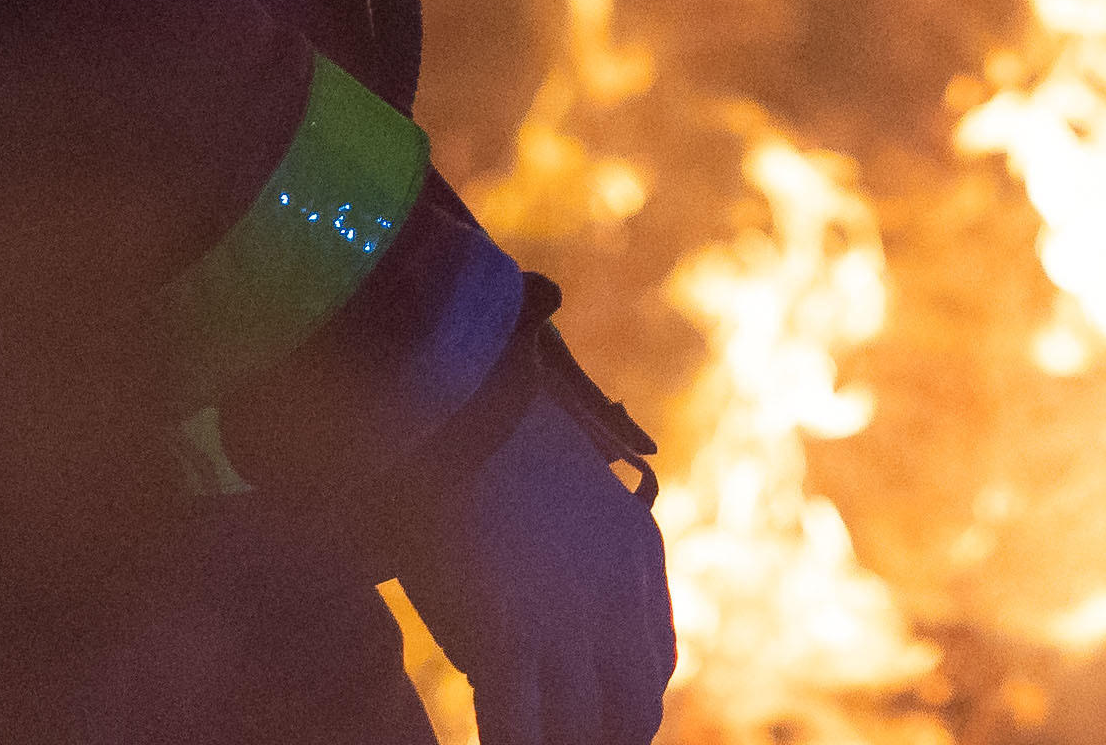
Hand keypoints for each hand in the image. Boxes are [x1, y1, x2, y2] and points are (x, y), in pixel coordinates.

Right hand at [393, 392, 674, 744]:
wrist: (452, 395)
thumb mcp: (555, 488)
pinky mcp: (511, 635)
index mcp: (638, 552)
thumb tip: (527, 623)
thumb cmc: (483, 431)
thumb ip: (564, 556)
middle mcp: (620, 595)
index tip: (594, 724)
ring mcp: (570, 621)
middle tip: (564, 743)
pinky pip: (519, 733)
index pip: (654, 665)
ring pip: (583, 734)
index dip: (625, 710)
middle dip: (603, 740)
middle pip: (632, 712)